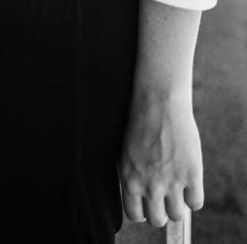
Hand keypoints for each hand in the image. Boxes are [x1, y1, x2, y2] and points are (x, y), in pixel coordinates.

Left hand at [119, 92, 203, 226]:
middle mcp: (149, 184)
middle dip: (161, 210)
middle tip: (164, 197)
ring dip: (178, 205)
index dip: (143, 209)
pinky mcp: (191, 174)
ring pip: (177, 215)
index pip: (135, 214)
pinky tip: (189, 183)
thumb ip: (133, 176)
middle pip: (158, 220)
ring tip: (177, 189)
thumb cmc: (140, 121)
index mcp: (129, 178)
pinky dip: (194, 196)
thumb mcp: (126, 151)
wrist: (159, 100)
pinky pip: (196, 203)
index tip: (148, 202)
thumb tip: (140, 196)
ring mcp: (171, 181)